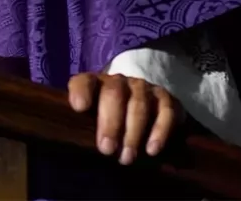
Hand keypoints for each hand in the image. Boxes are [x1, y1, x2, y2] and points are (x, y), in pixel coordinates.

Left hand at [67, 72, 185, 164]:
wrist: (142, 111)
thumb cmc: (108, 122)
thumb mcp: (92, 123)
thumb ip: (83, 128)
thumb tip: (75, 148)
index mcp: (95, 85)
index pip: (84, 82)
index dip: (81, 92)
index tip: (80, 107)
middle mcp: (119, 82)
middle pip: (114, 94)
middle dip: (110, 123)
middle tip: (107, 150)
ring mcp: (143, 88)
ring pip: (139, 104)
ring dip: (133, 133)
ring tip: (127, 158)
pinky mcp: (165, 98)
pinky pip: (165, 111)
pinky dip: (159, 131)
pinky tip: (152, 150)